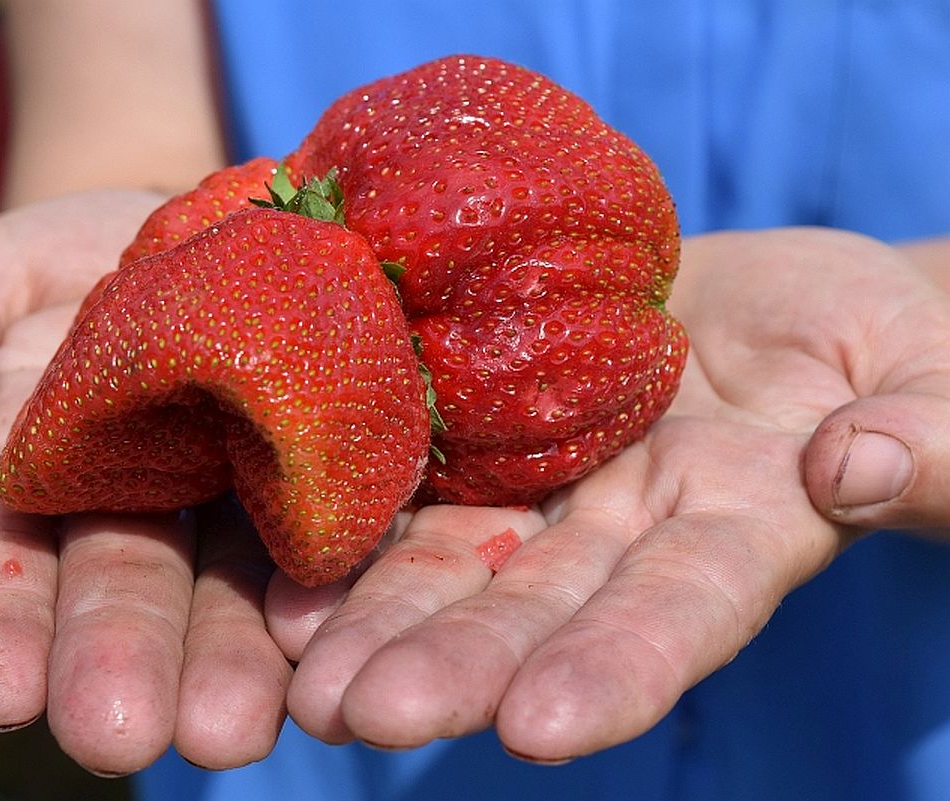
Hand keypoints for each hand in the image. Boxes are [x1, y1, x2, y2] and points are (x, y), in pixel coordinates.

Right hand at [0, 191, 295, 773]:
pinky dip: (339, 592)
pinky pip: (345, 538)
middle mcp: (148, 513)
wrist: (223, 228)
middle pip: (131, 589)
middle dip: (121, 661)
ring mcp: (247, 505)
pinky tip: (335, 643)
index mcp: (44, 475)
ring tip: (235, 727)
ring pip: (239, 590)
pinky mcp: (340, 487)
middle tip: (119, 736)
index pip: (5, 557)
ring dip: (232, 662)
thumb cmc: (84, 258)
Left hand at [268, 227, 949, 760]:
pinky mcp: (488, 432)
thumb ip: (931, 434)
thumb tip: (859, 465)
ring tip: (302, 682)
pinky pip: (417, 484)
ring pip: (457, 563)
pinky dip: (354, 534)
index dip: (620, 667)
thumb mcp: (932, 371)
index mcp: (741, 528)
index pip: (683, 610)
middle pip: (535, 608)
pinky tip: (281, 581)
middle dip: (453, 666)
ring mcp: (547, 488)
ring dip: (378, 622)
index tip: (544, 729)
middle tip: (357, 718)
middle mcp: (623, 532)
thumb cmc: (877, 342)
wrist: (771, 305)